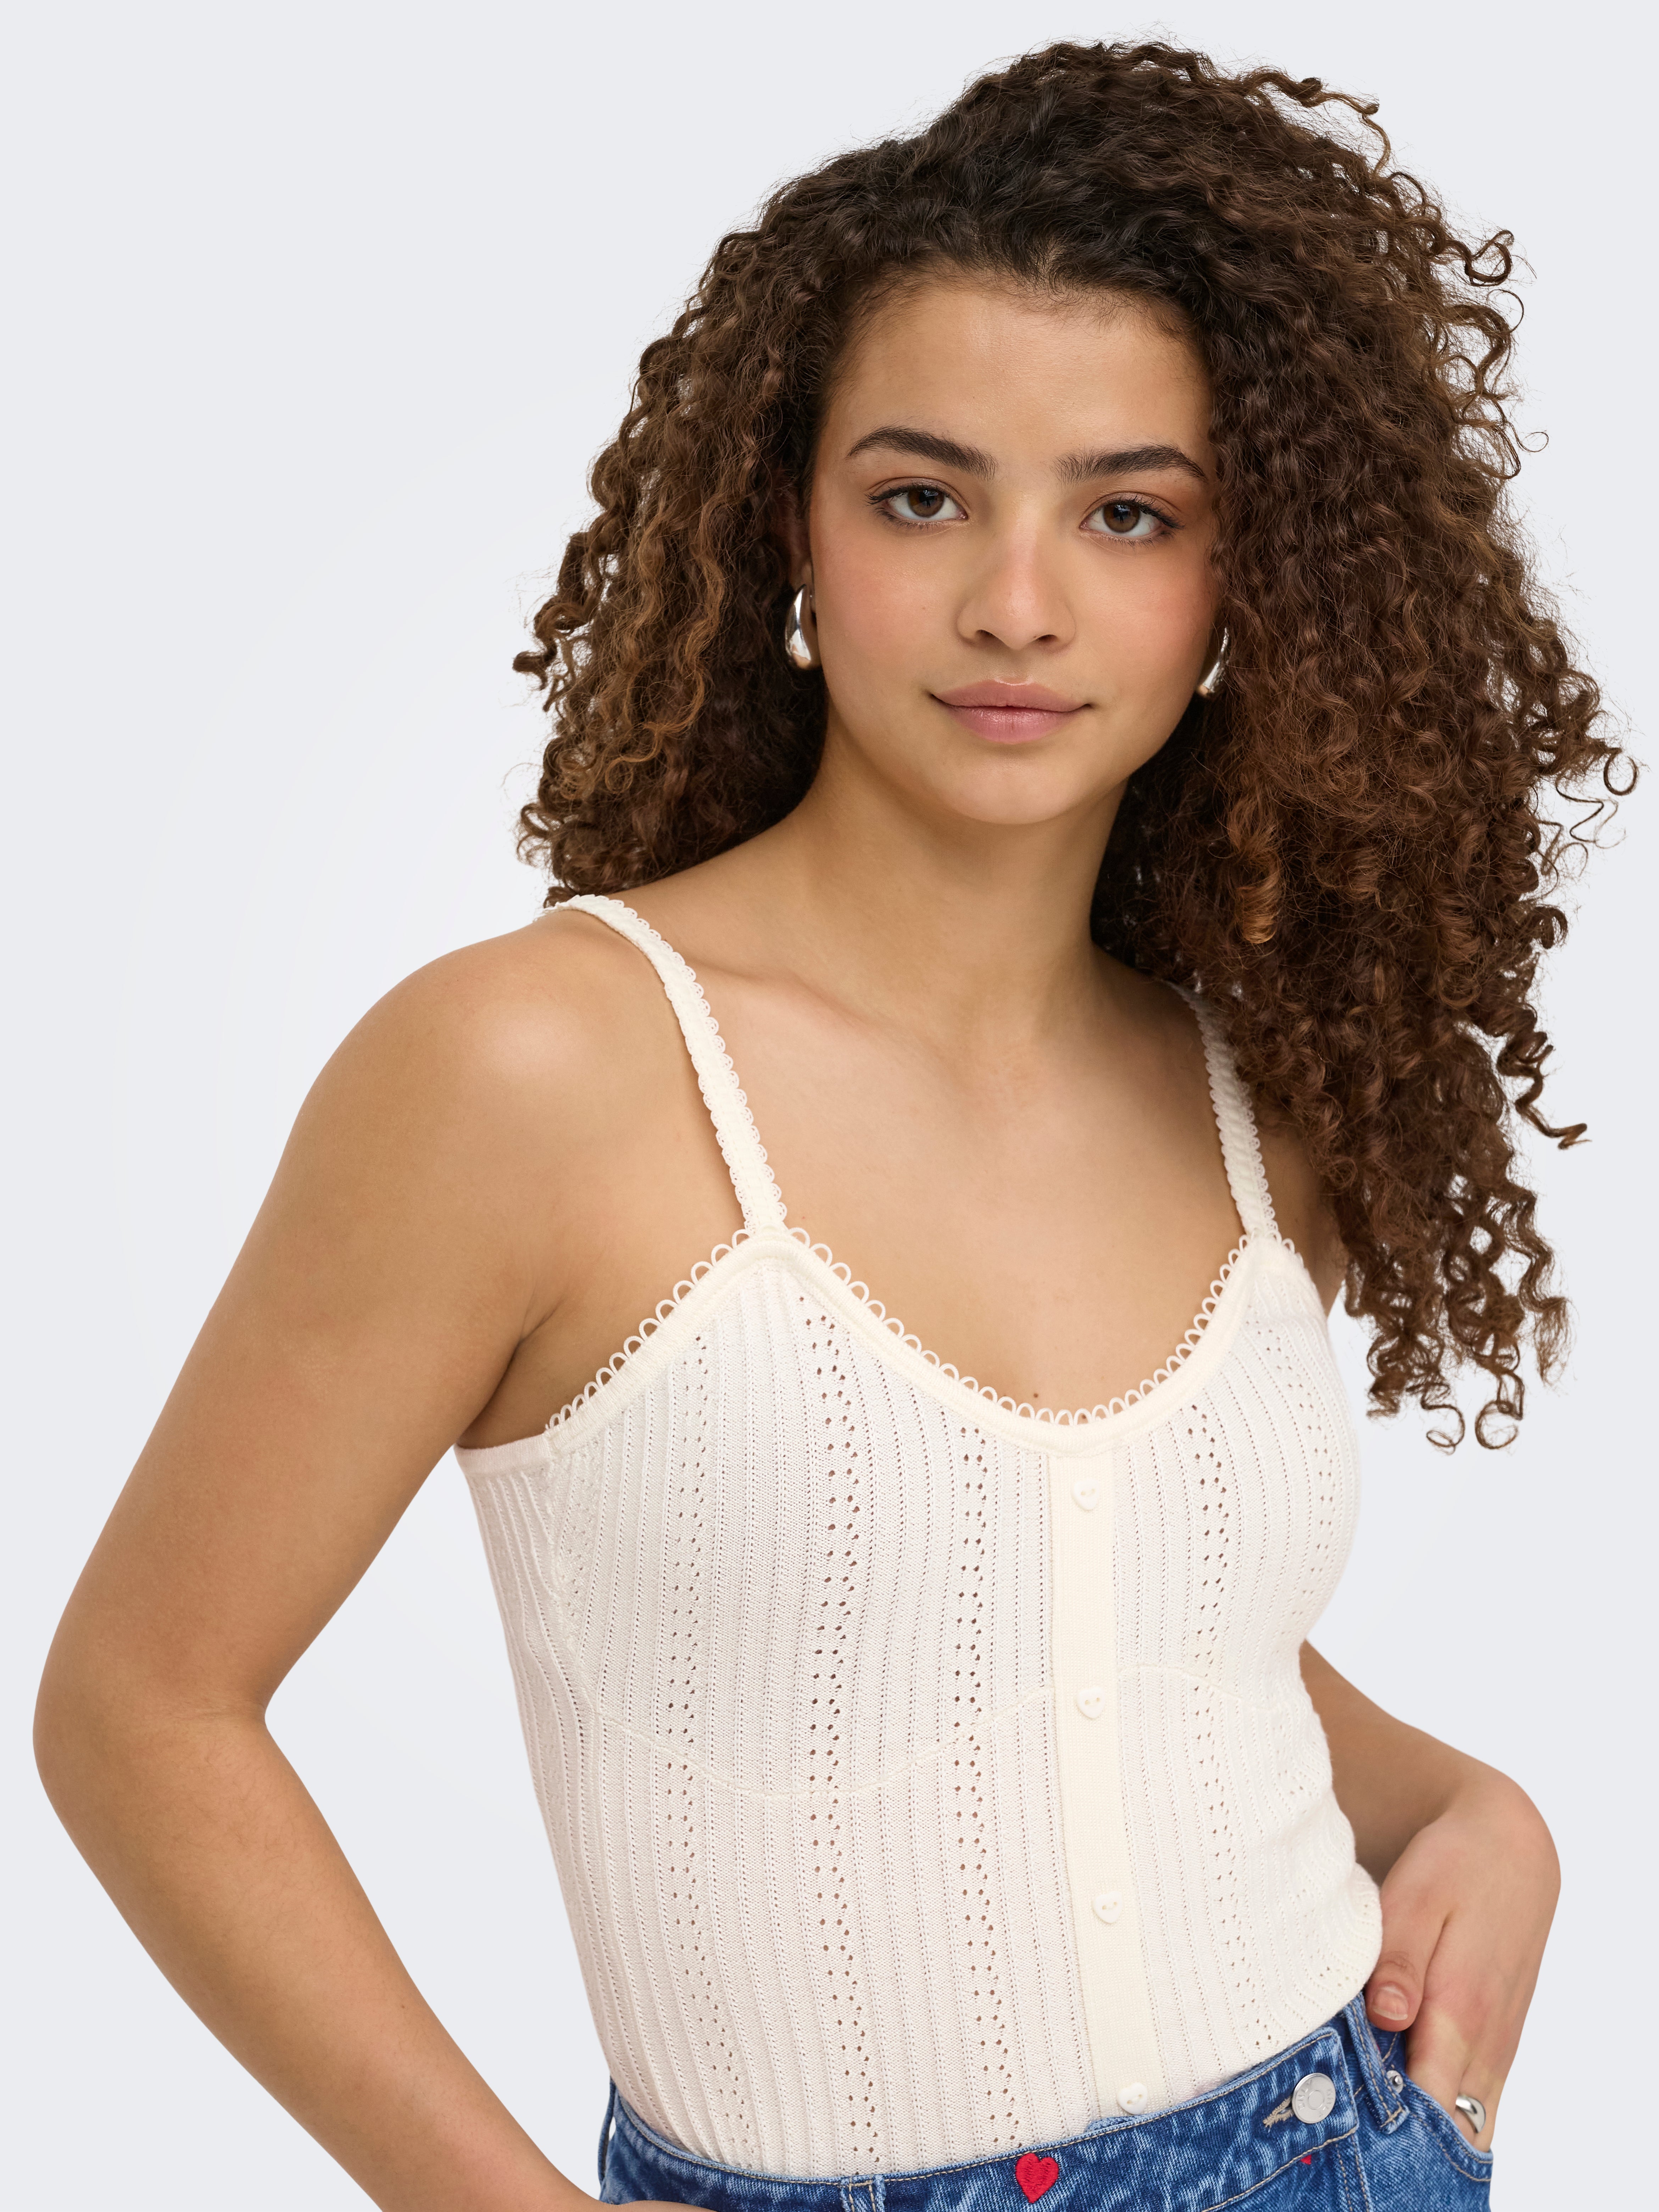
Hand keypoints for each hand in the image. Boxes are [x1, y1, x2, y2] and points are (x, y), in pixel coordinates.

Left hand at [1364, 1763, 1557, 2149]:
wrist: (1509, 1849)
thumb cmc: (1453, 1867)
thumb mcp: (1417, 1896)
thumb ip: (1400, 1960)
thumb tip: (1387, 2016)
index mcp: (1461, 2008)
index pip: (1430, 2101)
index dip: (1387, 2124)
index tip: (1336, 2114)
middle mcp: (1486, 2040)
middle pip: (1447, 2125)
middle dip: (1396, 2136)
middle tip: (1336, 2115)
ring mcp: (1497, 2048)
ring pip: (1465, 2121)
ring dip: (1419, 2129)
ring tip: (1359, 2111)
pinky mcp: (1497, 2045)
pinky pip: (1474, 2101)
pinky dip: (1441, 2113)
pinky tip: (1397, 2100)